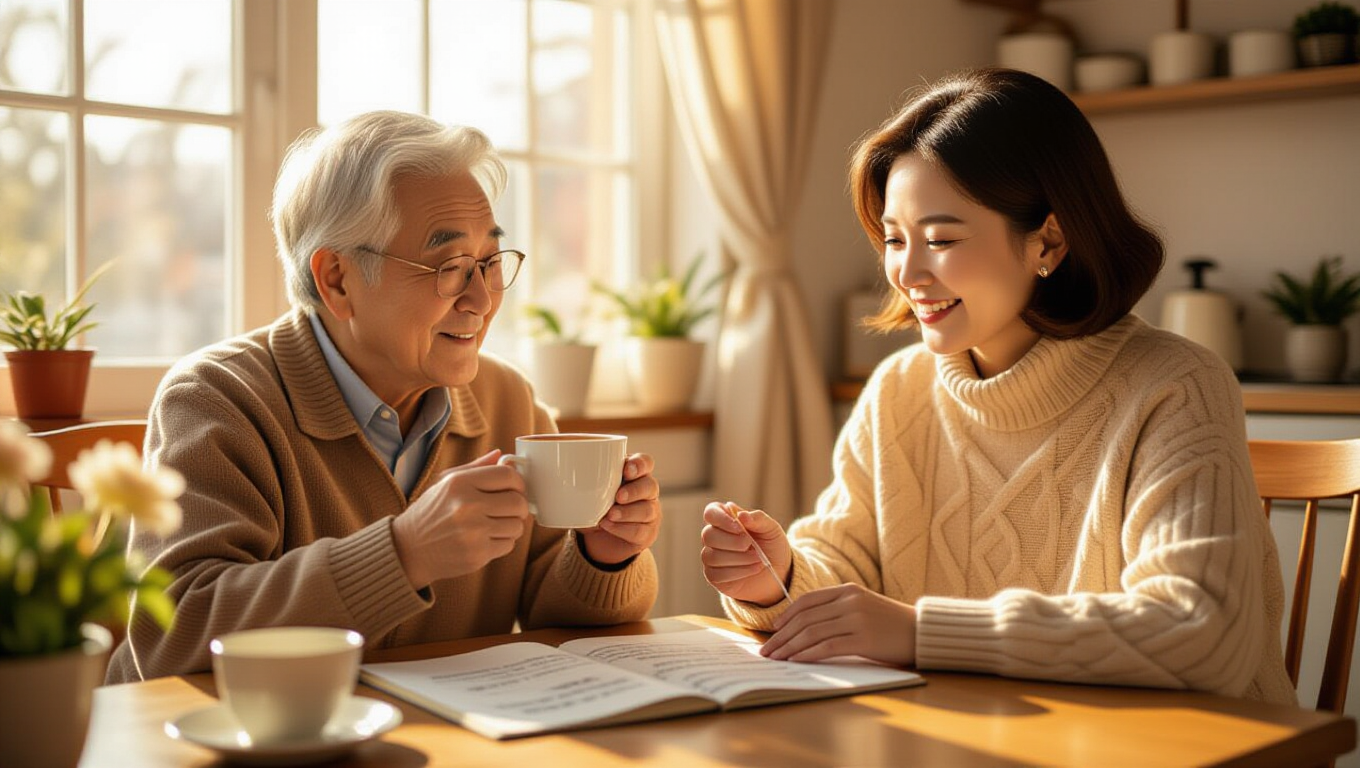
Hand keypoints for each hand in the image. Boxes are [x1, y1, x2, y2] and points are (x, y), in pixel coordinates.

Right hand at [391, 450, 529, 588]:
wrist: (408, 549)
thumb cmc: (430, 512)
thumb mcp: (445, 482)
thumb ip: (476, 468)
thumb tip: (502, 456)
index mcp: (459, 483)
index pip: (508, 476)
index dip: (518, 482)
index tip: (515, 488)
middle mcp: (467, 506)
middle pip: (518, 502)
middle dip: (519, 506)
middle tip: (509, 509)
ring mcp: (473, 533)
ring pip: (517, 526)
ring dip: (511, 525)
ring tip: (494, 524)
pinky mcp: (477, 555)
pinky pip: (509, 545)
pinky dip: (502, 542)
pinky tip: (485, 538)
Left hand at [578, 453, 660, 565]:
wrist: (598, 540)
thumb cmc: (592, 507)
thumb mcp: (582, 491)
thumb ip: (573, 479)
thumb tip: (546, 469)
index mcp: (633, 474)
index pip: (646, 463)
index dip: (640, 464)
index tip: (626, 470)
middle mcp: (646, 491)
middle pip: (650, 485)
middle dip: (634, 490)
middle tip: (618, 496)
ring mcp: (650, 513)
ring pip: (647, 510)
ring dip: (627, 512)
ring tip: (609, 515)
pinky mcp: (647, 534)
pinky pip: (640, 531)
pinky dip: (622, 529)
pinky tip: (609, 526)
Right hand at [700, 502, 790, 605]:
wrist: (778, 572)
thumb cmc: (771, 547)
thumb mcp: (771, 529)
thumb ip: (758, 519)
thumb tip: (741, 515)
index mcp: (725, 520)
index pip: (711, 512)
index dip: (721, 518)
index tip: (740, 527)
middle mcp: (714, 537)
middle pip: (708, 535)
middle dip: (733, 541)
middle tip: (752, 545)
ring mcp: (711, 557)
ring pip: (711, 556)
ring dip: (740, 558)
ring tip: (758, 558)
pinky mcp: (714, 576)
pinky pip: (716, 575)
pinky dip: (739, 572)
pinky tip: (754, 569)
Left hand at [761, 583, 915, 665]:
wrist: (923, 632)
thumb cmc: (892, 625)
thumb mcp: (864, 607)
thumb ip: (839, 610)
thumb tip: (804, 627)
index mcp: (848, 590)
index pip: (807, 601)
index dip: (786, 615)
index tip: (774, 629)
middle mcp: (850, 601)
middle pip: (805, 618)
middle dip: (781, 636)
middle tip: (767, 650)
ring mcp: (857, 619)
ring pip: (811, 632)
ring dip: (789, 647)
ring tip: (776, 658)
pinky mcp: (863, 639)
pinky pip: (826, 647)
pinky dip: (807, 654)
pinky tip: (796, 661)